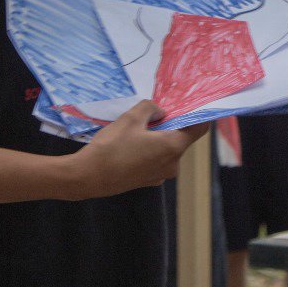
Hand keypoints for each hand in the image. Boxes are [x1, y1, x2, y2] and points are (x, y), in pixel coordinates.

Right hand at [71, 100, 206, 198]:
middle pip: (182, 139)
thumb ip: (150, 108)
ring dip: (159, 138)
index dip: (199, 115)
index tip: (191, 105)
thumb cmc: (111, 146)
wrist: (88, 176)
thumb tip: (160, 112)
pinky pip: (157, 160)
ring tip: (138, 129)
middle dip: (172, 125)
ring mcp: (161, 175)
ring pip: (167, 150)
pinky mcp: (148, 181)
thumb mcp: (130, 118)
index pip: (199, 129)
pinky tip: (132, 145)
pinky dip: (150, 151)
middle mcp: (172, 164)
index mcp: (173, 147)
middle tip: (155, 113)